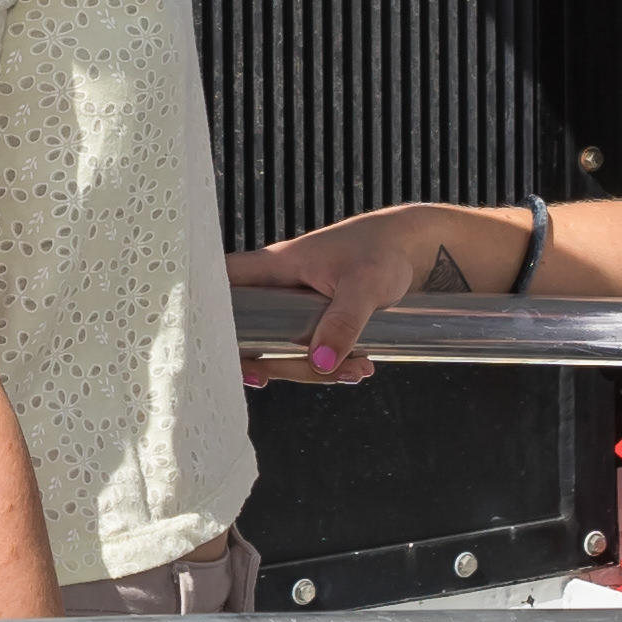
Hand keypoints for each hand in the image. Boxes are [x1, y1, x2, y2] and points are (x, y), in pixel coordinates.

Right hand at [224, 212, 463, 386]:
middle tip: (316, 372)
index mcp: (274, 267)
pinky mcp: (314, 326)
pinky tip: (360, 367)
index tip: (223, 352)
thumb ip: (343, 321)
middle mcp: (276, 290)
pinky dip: (331, 368)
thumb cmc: (383, 249)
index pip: (222, 285)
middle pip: (249, 336)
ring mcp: (293, 311)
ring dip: (315, 372)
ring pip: (281, 353)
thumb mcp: (365, 283)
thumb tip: (321, 360)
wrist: (412, 250)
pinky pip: (309, 356)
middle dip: (279, 364)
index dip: (210, 318)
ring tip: (357, 369)